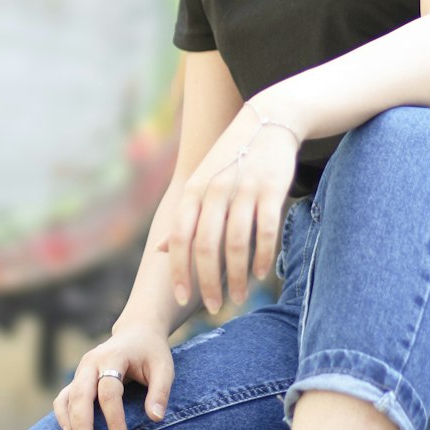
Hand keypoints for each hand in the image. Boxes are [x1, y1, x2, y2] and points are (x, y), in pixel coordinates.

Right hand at [53, 326, 173, 429]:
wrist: (137, 332)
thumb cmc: (152, 352)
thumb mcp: (164, 367)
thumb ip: (160, 392)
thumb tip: (156, 418)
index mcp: (113, 357)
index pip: (109, 393)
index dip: (114, 421)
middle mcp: (91, 363)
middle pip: (80, 396)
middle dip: (82, 426)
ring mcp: (81, 370)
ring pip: (67, 399)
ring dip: (71, 425)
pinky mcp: (77, 379)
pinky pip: (62, 399)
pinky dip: (63, 417)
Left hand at [161, 100, 299, 312]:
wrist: (268, 122)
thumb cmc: (231, 159)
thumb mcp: (200, 183)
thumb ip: (183, 217)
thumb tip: (159, 249)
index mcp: (194, 191)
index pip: (180, 238)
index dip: (179, 270)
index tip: (183, 298)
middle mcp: (215, 191)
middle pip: (207, 246)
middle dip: (208, 281)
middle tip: (214, 306)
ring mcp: (244, 190)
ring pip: (237, 243)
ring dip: (237, 276)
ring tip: (238, 298)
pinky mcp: (271, 190)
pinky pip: (265, 231)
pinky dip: (263, 256)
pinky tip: (262, 274)